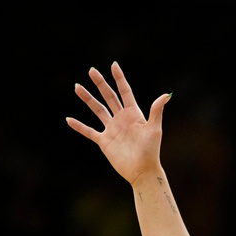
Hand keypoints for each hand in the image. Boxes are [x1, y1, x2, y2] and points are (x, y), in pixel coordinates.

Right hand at [67, 62, 170, 183]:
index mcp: (134, 114)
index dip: (119, 79)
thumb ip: (157, 111)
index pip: (125, 92)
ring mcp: (112, 129)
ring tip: (77, 87)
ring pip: (97, 110)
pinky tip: (69, 119)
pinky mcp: (104, 141)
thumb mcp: (154, 129)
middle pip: (109, 97)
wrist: (142, 171)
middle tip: (92, 70)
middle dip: (100, 84)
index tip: (113, 65)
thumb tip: (166, 95)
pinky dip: (79, 126)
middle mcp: (121, 119)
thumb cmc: (151, 151)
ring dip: (88, 99)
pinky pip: (89, 131)